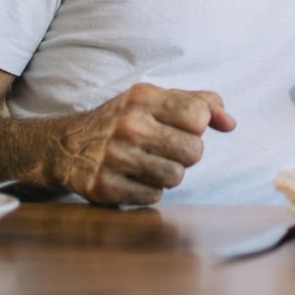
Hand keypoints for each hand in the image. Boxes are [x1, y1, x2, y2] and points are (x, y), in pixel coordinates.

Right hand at [56, 83, 236, 205]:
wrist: (63, 146)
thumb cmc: (122, 120)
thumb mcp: (155, 100)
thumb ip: (199, 103)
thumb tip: (230, 123)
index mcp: (143, 97)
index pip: (199, 115)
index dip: (198, 125)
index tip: (182, 126)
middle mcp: (128, 126)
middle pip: (194, 151)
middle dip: (186, 153)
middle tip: (166, 149)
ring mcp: (114, 158)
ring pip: (176, 177)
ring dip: (168, 174)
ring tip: (150, 163)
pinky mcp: (104, 187)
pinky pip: (153, 197)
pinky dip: (149, 190)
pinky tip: (133, 177)